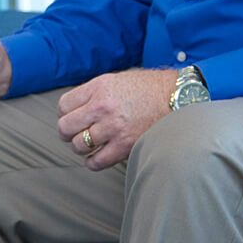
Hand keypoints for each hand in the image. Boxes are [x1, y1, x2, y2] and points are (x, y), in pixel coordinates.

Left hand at [57, 68, 173, 169]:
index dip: (66, 112)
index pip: (63, 105)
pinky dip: (92, 162)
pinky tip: (96, 157)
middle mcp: (103, 107)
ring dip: (80, 147)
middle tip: (73, 133)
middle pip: (65, 127)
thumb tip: (75, 108)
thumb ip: (94, 93)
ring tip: (88, 144)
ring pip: (78, 146)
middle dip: (67, 132)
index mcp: (98, 88)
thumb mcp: (116, 80)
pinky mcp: (126, 145)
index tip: (72, 116)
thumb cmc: (148, 88)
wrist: (178, 97)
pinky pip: (97, 161)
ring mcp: (114, 128)